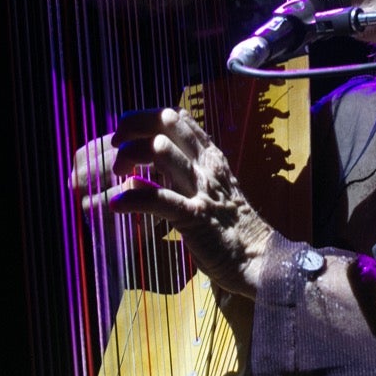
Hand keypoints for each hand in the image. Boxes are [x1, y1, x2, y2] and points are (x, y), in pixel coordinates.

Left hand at [70, 107, 273, 298]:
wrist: (258, 257)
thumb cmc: (232, 225)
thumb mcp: (213, 184)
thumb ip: (189, 163)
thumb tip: (157, 147)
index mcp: (210, 155)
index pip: (175, 117)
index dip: (144, 118)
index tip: (125, 135)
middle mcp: (206, 164)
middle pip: (166, 122)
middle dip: (134, 127)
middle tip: (117, 148)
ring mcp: (201, 188)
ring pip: (162, 150)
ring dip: (131, 156)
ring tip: (118, 173)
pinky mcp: (194, 216)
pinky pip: (157, 199)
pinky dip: (132, 198)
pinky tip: (116, 203)